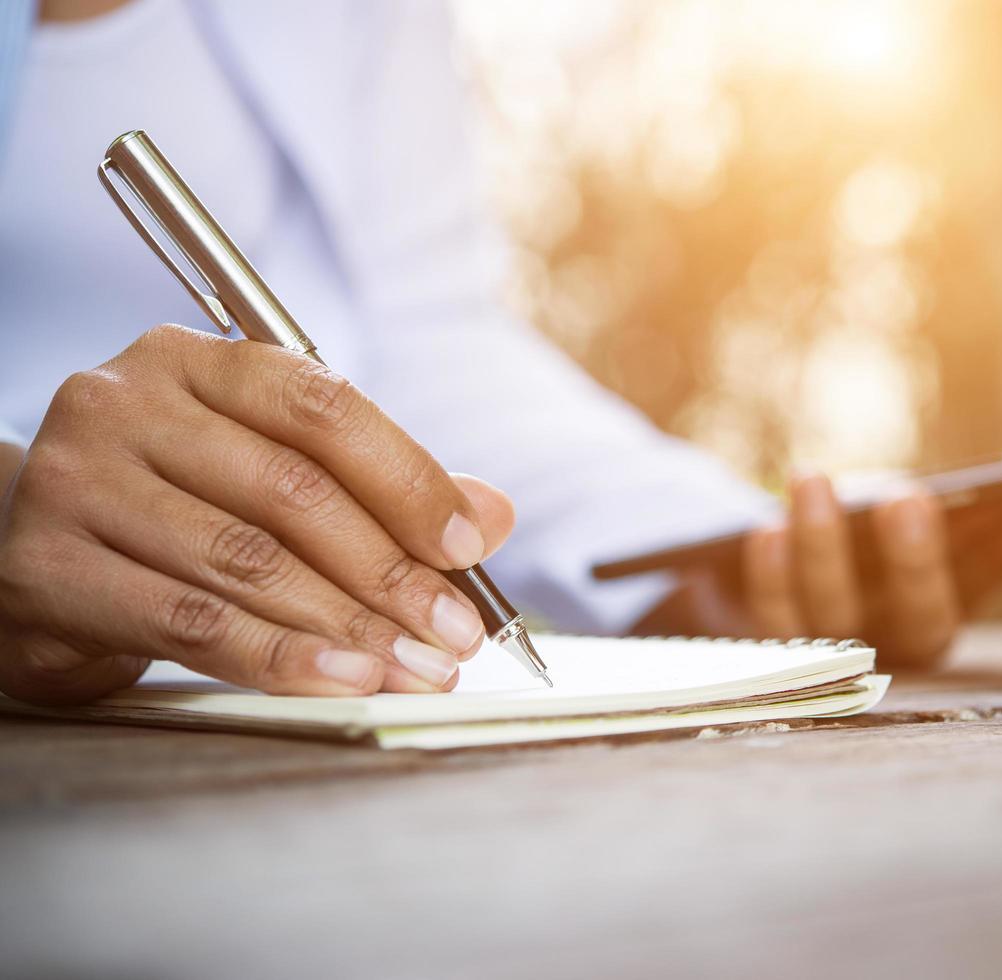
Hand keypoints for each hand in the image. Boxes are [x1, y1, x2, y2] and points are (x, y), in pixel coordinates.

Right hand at [0, 325, 513, 704]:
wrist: (29, 559)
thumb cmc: (170, 510)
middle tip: (455, 633)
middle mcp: (125, 403)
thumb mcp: (268, 478)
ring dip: (349, 626)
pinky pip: (190, 621)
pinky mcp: (44, 566)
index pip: (321, 405)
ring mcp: (76, 480)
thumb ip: (378, 489)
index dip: (407, 479)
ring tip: (416, 665)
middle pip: (291, 489)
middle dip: (392, 572)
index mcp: (193, 361)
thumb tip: (491, 515)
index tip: (470, 545)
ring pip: (247, 561)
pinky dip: (280, 658)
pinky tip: (342, 680)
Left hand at [636, 431, 1001, 669]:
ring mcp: (831, 655)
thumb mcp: (915, 526)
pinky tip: (764, 530)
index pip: (998, 571)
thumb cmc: (858, 554)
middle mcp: (894, 647)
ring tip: (810, 477)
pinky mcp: (765, 653)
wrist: (753, 602)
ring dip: (820, 550)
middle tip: (907, 495)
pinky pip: (768, 624)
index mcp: (941, 612)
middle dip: (915, 559)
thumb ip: (986, 502)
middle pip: (917, 617)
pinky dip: (768, 580)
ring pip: (828, 618)